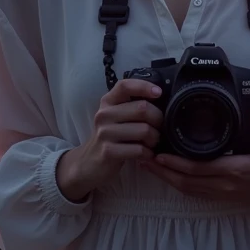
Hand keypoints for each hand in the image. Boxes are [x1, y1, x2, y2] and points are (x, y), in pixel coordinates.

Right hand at [57, 78, 163, 200]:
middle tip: (160, 128)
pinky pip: (139, 149)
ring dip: (154, 138)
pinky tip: (146, 154)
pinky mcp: (108, 151)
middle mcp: (104, 114)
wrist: (90, 163)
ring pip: (144, 130)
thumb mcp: (118, 117)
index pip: (125, 86)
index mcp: (108, 102)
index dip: (144, 86)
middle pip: (142, 108)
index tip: (159, 93)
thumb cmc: (112, 137)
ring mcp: (104, 133)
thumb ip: (133, 106)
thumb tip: (160, 98)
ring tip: (152, 143)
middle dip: (158, 119)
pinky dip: (148, 153)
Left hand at [141, 114, 249, 213]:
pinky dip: (177, 184)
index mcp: (234, 170)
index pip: (199, 168)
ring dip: (166, 178)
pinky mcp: (219, 196)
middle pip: (186, 181)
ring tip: (148, 165)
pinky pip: (193, 192)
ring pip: (186, 189)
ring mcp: (220, 193)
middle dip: (163, 171)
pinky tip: (166, 175)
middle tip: (143, 158)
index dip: (177, 163)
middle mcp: (223, 184)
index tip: (159, 154)